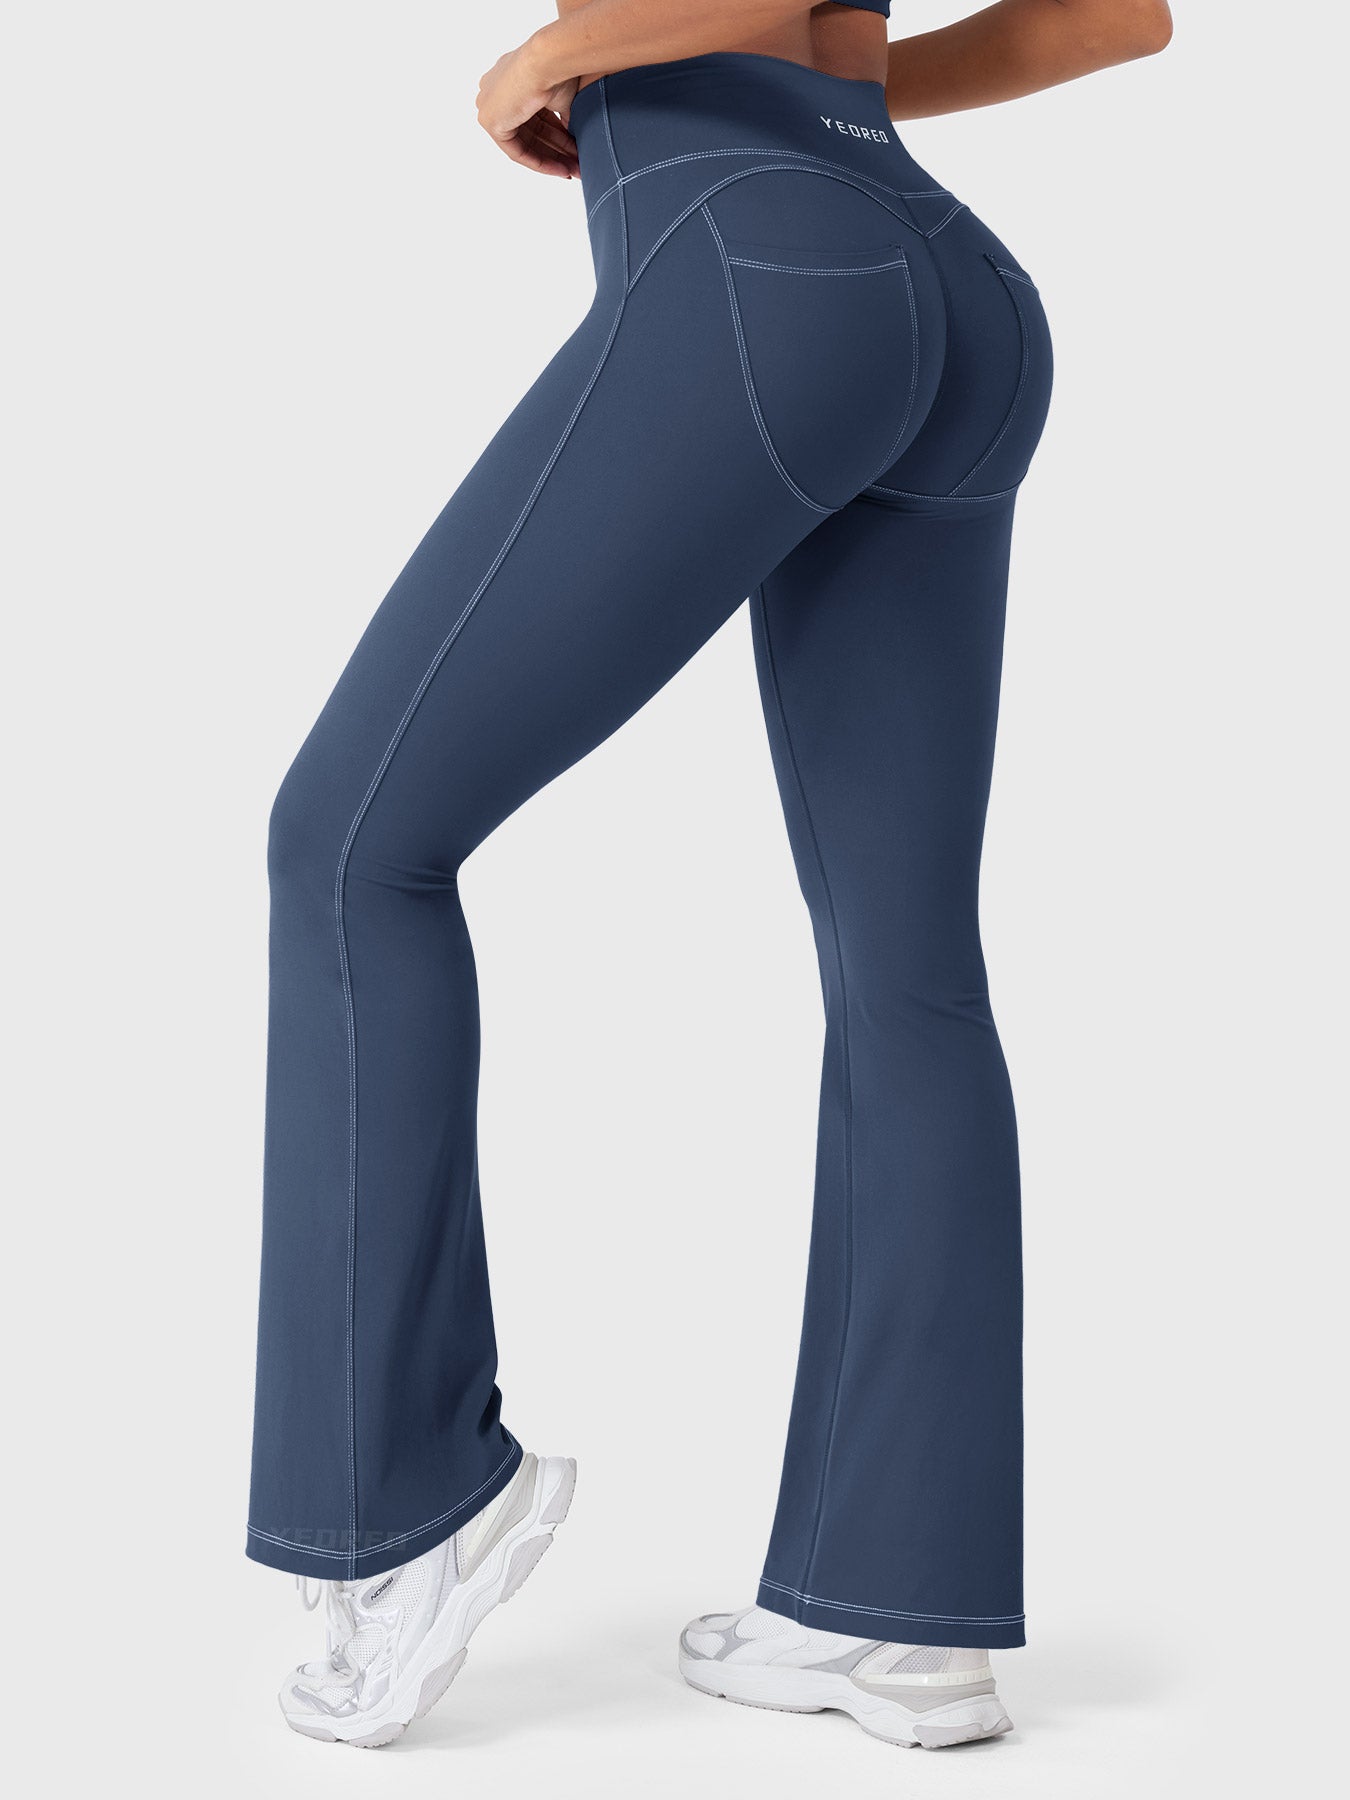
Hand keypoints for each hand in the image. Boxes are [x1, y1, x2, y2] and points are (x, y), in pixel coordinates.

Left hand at [477, 35, 579, 178]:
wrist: (550, 59)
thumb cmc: (559, 67)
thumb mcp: (564, 100)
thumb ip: (564, 120)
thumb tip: (574, 141)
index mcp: (510, 79)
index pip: (533, 117)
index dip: (556, 136)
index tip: (574, 150)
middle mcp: (496, 91)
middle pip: (529, 133)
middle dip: (555, 152)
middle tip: (576, 166)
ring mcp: (489, 106)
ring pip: (524, 144)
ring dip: (551, 160)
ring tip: (574, 171)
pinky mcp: (490, 121)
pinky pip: (516, 151)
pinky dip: (539, 163)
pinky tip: (560, 169)